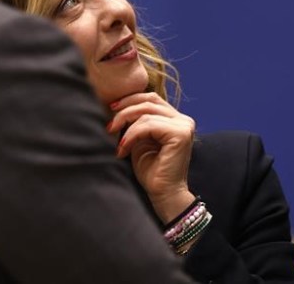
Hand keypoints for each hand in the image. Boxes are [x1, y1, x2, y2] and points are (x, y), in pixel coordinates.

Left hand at [107, 92, 196, 222]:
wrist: (163, 195)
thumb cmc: (151, 171)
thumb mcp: (141, 140)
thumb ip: (137, 123)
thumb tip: (118, 106)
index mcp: (176, 119)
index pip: (152, 99)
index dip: (131, 100)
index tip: (112, 108)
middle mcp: (183, 120)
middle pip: (149, 101)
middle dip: (125, 110)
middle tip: (109, 125)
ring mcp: (184, 126)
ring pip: (147, 112)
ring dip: (126, 125)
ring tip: (115, 142)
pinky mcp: (180, 134)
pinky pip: (149, 125)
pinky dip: (132, 135)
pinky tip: (123, 149)